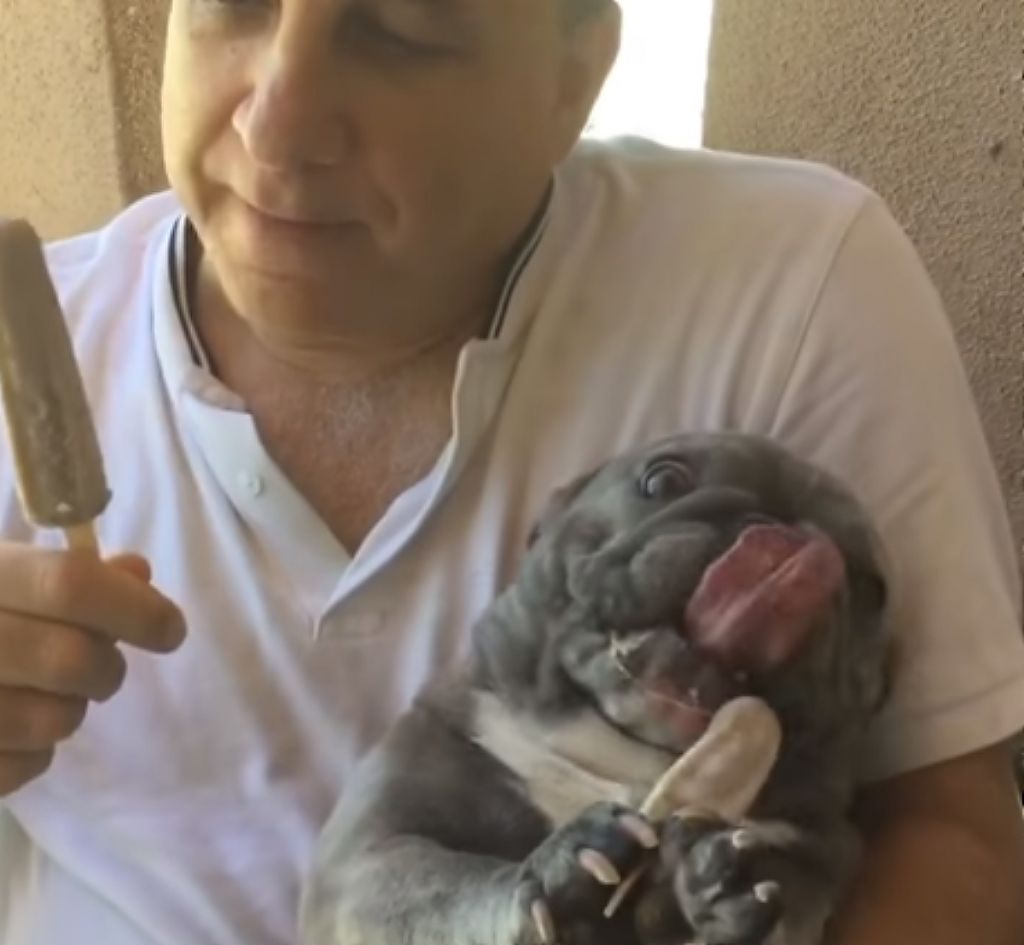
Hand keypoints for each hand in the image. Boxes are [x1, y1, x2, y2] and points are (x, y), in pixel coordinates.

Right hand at [0, 544, 185, 795]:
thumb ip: (65, 573)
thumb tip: (138, 576)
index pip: (69, 585)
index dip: (135, 607)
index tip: (171, 629)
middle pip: (71, 659)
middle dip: (106, 667)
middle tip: (100, 664)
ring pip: (54, 721)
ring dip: (70, 710)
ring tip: (42, 693)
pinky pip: (23, 769)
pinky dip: (35, 754)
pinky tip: (9, 728)